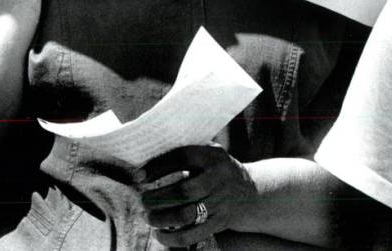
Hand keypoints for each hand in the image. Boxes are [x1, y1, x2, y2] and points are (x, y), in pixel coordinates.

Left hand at [137, 144, 256, 247]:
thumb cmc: (217, 170)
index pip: (183, 157)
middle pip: (183, 191)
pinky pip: (192, 235)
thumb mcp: (209, 153)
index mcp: (213, 156)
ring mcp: (220, 203)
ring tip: (148, 216)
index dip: (159, 166)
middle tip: (143, 200)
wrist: (251, 193)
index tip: (139, 176)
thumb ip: (186, 152)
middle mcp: (218, 179)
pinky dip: (172, 238)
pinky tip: (159, 234)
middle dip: (158, 198)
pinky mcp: (219, 223)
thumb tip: (147, 159)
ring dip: (162, 218)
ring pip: (186, 215)